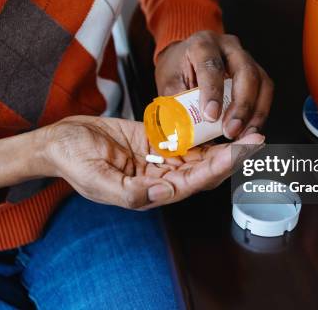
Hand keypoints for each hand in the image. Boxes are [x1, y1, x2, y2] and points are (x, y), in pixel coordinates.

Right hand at [37, 115, 264, 208]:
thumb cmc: (73, 161)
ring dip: (223, 144)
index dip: (216, 169)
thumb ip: (130, 193)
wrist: (60, 140)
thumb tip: (162, 195)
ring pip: (198, 154)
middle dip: (231, 156)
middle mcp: (159, 179)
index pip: (191, 183)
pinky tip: (221, 123)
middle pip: (203, 169)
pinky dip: (202, 132)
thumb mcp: (96, 180)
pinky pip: (182, 137)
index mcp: (148, 193)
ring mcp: (158, 160)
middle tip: (257, 140)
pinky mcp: (155, 141)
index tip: (237, 154)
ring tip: (248, 131)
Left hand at [155, 31, 273, 139]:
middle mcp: (228, 46)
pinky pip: (265, 91)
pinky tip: (250, 129)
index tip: (211, 117)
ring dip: (255, 112)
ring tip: (244, 134)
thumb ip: (177, 103)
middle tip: (231, 130)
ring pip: (262, 82)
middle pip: (245, 72)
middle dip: (241, 106)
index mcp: (202, 44)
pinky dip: (260, 113)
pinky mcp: (256, 71)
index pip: (211, 65)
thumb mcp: (169, 83)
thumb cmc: (178, 69)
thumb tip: (182, 130)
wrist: (186, 57)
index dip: (213, 92)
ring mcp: (246, 57)